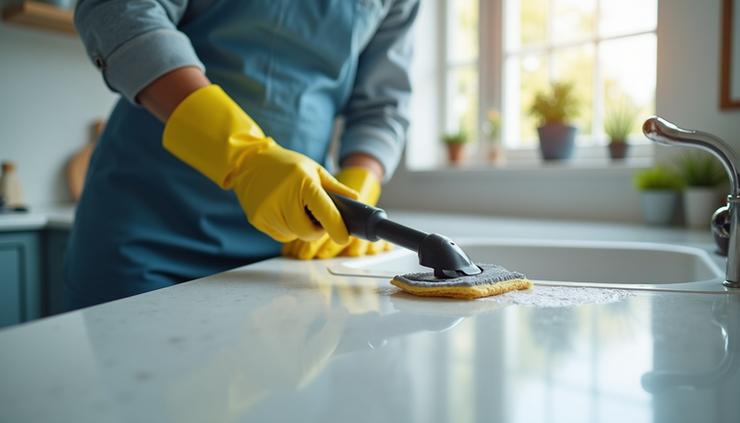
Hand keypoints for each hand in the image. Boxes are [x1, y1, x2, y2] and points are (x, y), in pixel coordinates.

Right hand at [162, 85, 357, 242]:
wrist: (250, 161)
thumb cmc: (286, 165)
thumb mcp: (313, 169)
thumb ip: (334, 187)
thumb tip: (354, 199)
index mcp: (303, 183)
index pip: (324, 211)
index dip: (336, 227)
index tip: (344, 238)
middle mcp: (283, 197)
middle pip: (306, 232)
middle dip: (316, 231)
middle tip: (318, 221)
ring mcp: (267, 209)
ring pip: (292, 235)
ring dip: (299, 229)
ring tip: (295, 209)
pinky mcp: (256, 218)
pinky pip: (279, 235)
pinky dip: (285, 228)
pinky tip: (283, 212)